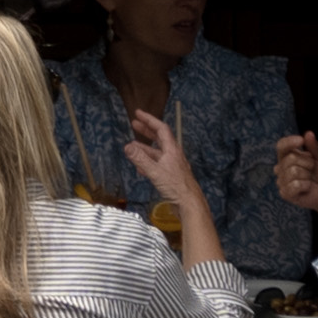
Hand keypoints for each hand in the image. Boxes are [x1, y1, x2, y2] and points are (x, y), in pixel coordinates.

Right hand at [124, 105, 210, 222]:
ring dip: (145, 148)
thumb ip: (140, 159)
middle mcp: (173, 155)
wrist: (189, 204)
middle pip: (159, 138)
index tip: (138, 114)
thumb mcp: (155, 171)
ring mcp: (173, 166)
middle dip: (146, 131)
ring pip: (157, 153)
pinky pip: (158, 164)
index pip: (161, 129)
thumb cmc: (175, 186)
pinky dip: (148, 162)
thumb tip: (127, 146)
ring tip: (132, 146)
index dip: (149, 120)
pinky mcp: (172, 176)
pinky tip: (140, 167)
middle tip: (134, 124)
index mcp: (172, 150)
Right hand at [269, 133, 317, 211]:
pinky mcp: (285, 194)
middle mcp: (281, 167)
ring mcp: (282, 181)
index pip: (281, 146)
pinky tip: (308, 187)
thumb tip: (309, 133)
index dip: (289, 142)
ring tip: (310, 179)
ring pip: (293, 172)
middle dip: (307, 163)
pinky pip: (294, 185)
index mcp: (287, 155)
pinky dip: (306, 185)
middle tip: (312, 168)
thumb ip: (315, 146)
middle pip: (290, 158)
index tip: (301, 140)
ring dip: (307, 175)